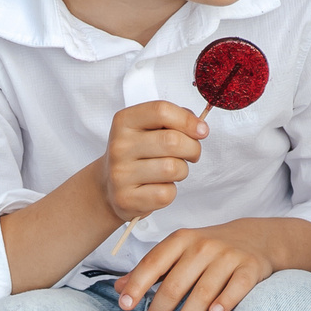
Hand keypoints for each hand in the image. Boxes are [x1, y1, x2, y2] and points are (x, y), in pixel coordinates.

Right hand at [102, 100, 207, 224]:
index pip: (161, 111)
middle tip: (191, 153)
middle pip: (172, 141)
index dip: (188, 120)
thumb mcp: (147, 129)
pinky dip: (171, 191)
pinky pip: (166, 194)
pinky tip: (159, 187)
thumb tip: (199, 127)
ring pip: (173, 169)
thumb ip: (173, 121)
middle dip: (192, 148)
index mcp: (124, 121)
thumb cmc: (136, 155)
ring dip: (182, 171)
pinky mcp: (126, 199)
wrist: (109, 187)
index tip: (201, 130)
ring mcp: (120, 174)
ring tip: (172, 171)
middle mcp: (119, 146)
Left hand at [114, 225, 272, 310]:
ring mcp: (228, 256)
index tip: (125, 305)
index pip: (153, 263)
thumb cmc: (209, 250)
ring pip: (203, 291)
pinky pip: (236, 287)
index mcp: (181, 240)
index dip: (137, 285)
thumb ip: (150, 270)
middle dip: (159, 310)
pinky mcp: (250, 268)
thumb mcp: (178, 252)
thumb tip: (118, 288)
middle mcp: (203, 246)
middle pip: (176, 284)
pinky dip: (225, 301)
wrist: (256, 237)